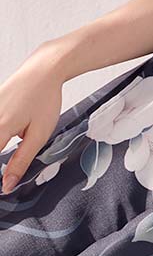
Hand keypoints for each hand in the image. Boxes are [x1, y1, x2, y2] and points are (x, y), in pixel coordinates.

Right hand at [0, 47, 64, 193]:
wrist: (44, 69)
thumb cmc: (45, 98)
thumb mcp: (39, 134)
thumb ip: (21, 161)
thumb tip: (7, 185)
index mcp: (0, 128)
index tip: (2, 186)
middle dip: (3, 158)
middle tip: (16, 158)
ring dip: (3, 143)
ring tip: (18, 142)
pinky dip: (1, 132)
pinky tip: (12, 133)